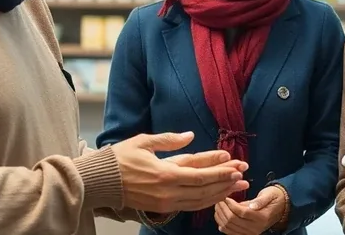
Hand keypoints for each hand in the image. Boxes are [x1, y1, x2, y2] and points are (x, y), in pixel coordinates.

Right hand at [111, 132, 249, 213]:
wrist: (100, 182)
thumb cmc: (119, 158)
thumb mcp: (143, 141)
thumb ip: (169, 139)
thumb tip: (189, 136)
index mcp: (165, 172)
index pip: (200, 172)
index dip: (220, 169)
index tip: (235, 163)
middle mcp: (168, 190)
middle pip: (204, 188)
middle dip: (226, 182)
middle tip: (244, 176)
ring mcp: (165, 202)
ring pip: (199, 200)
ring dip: (220, 193)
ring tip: (237, 188)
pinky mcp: (162, 208)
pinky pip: (189, 206)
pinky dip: (205, 202)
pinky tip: (216, 196)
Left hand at [214, 186, 286, 234]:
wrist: (279, 207)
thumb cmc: (273, 198)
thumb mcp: (268, 195)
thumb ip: (260, 200)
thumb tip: (253, 206)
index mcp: (262, 218)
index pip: (242, 212)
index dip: (231, 204)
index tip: (226, 196)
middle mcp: (256, 228)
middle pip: (233, 220)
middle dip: (223, 209)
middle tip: (220, 199)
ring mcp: (250, 233)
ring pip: (229, 227)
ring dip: (221, 216)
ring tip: (219, 205)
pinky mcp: (246, 234)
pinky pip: (230, 232)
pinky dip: (222, 224)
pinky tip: (220, 215)